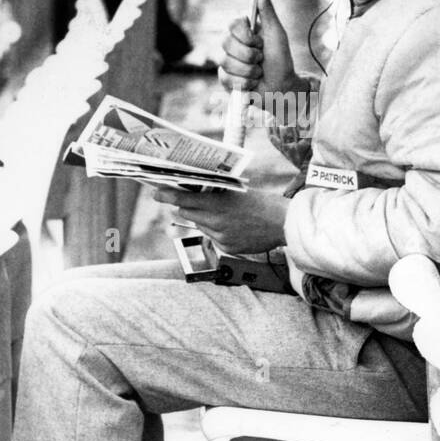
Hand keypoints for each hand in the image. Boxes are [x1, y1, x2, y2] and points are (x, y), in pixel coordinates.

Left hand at [153, 187, 287, 254]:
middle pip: (187, 213)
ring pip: (200, 226)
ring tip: (221, 212)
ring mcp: (221, 237)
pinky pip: (212, 238)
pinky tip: (232, 226)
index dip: (167, 195)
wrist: (283, 223)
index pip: (184, 199)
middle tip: (182, 198)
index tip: (156, 192)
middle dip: (185, 206)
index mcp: (218, 203)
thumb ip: (213, 195)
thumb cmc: (262, 202)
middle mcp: (216, 222)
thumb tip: (192, 195)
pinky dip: (216, 231)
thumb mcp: (236, 192)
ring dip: (203, 219)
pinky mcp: (227, 248)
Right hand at [219, 0, 295, 99]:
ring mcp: (227, 61)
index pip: (232, 25)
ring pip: (226, 62)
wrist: (281, 87)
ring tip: (259, 72)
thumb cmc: (281, 60)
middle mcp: (232, 44)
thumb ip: (267, 11)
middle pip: (226, 43)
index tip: (259, 42)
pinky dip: (244, 82)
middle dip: (249, 55)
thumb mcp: (276, 34)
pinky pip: (225, 78)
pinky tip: (252, 82)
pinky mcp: (224, 78)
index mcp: (243, 31)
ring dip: (249, 70)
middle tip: (261, 59)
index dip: (245, 36)